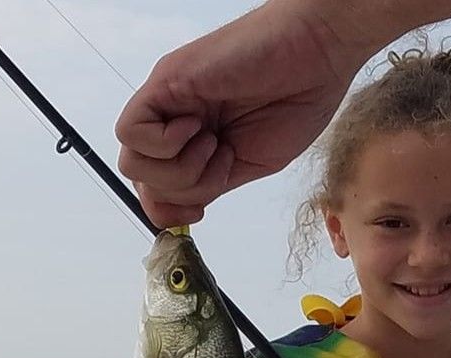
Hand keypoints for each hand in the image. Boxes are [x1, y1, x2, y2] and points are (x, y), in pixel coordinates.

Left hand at [114, 0, 375, 226]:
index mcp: (195, 142)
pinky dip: (164, 143)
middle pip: (141, 181)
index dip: (170, 211)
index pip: (154, 190)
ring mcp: (168, 100)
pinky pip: (130, 131)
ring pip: (130, 163)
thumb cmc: (299, 100)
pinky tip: (199, 127)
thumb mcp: (250, 163)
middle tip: (224, 160)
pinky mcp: (165, 81)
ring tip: (215, 144)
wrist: (319, 53)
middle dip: (183, 190)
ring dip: (178, 171)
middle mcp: (174, 121)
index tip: (203, 209)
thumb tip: (179, 210)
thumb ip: (210, 185)